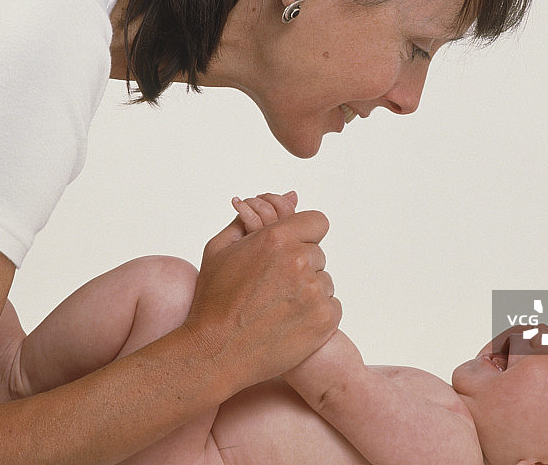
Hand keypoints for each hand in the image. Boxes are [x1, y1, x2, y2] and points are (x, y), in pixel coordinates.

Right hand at [181, 197, 339, 396]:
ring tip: (278, 306)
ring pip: (325, 281)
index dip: (304, 235)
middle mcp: (299, 262)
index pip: (317, 222)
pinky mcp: (324, 320)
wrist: (215, 352)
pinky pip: (333, 306)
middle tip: (273, 287)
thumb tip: (289, 195)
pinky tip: (289, 321)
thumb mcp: (221, 248)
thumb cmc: (214, 300)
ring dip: (308, 290)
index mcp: (277, 238)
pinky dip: (316, 313)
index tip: (290, 251)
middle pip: (318, 254)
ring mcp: (314, 292)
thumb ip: (252, 218)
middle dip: (301, 266)